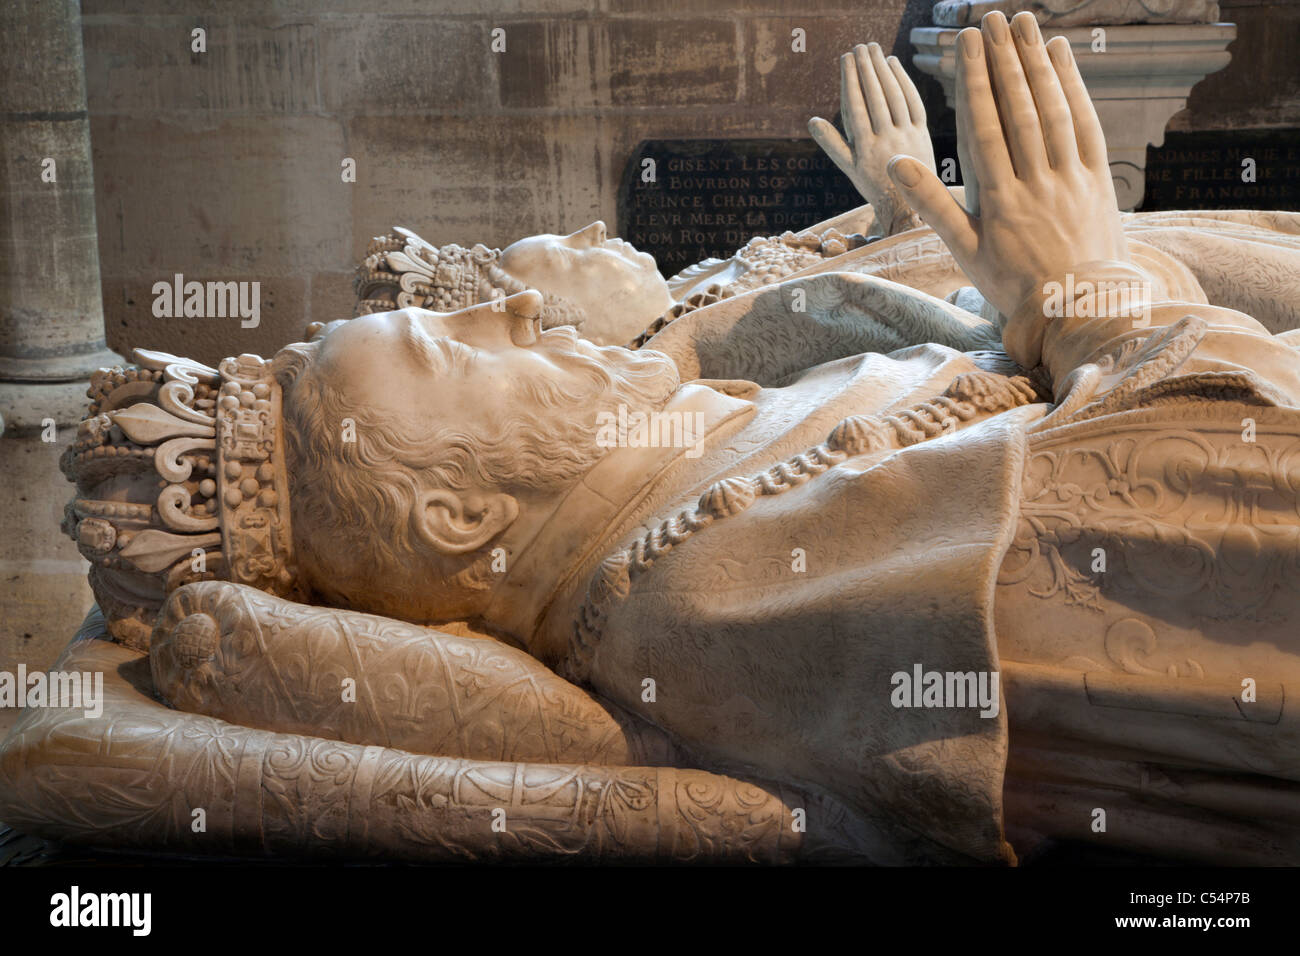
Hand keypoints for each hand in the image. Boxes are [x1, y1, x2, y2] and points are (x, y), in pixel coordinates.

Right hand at [809, 42, 936, 235]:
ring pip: (895, 96)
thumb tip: (812, 121)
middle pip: (876, 97)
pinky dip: (904, 81)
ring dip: (884, 70)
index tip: (846, 59)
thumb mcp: (849, 168)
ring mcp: (907, 135)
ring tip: (875, 50)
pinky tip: (895, 64)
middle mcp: (887, 140)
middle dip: (867, 69)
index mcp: (865, 148)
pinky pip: (913, 102)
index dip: (851, 81)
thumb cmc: (873, 184)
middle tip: (860, 47)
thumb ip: (832, 143)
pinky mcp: (922, 133)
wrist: (907, 204)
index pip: (856, 107)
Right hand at [885, 11, 1130, 365]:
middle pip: (1020, 108)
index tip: (968, 43)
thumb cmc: (1013, 284)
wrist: (1077, 308)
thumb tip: (898, 165)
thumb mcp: (965, 251)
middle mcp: (1037, 181)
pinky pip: (1086, 125)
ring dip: (1038, 63)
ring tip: (1025, 24)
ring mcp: (1071, 177)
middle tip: (994, 19)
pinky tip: (1062, 57)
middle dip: (1006, 59)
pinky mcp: (1098, 179)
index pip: (986, 127)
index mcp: (1000, 199)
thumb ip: (932, 205)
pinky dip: (1074, 88)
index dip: (976, 81)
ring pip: (1054, 110)